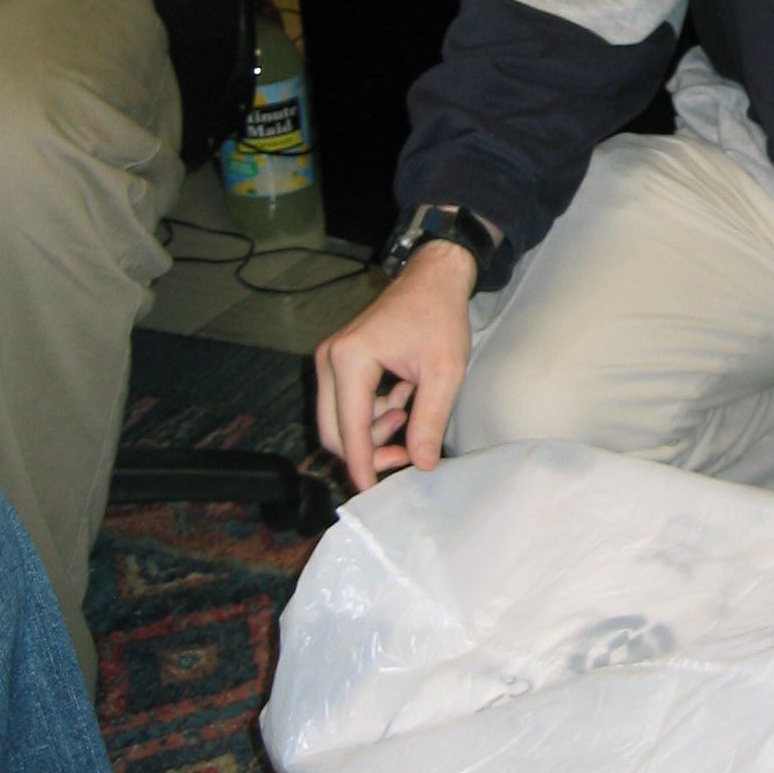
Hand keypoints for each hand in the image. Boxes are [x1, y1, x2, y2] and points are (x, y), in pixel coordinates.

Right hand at [314, 241, 477, 491]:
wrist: (433, 278)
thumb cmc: (439, 317)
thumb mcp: (445, 372)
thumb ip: (429, 420)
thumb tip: (420, 465)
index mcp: (350, 360)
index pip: (350, 429)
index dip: (362, 465)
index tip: (373, 494)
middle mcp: (329, 360)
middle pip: (334, 432)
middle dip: (368, 452)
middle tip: (408, 454)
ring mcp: (329, 360)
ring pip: (339, 422)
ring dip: (373, 432)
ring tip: (411, 412)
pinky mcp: (338, 361)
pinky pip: (346, 406)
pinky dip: (372, 415)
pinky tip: (402, 399)